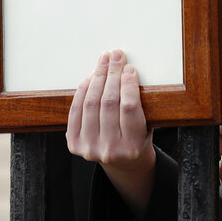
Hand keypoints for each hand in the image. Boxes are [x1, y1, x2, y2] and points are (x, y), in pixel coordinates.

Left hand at [66, 50, 155, 214]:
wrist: (121, 164)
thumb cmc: (136, 139)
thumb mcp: (146, 127)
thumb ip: (139, 105)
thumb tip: (127, 70)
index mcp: (133, 146)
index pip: (129, 107)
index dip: (128, 84)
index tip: (129, 68)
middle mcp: (110, 150)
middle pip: (108, 102)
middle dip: (112, 74)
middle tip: (115, 56)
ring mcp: (89, 148)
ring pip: (91, 104)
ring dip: (97, 78)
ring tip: (103, 62)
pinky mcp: (74, 144)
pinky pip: (76, 111)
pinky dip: (82, 91)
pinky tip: (90, 77)